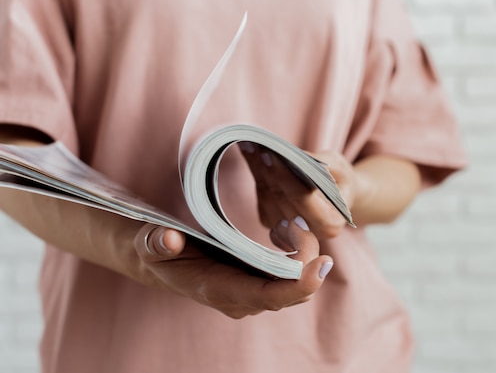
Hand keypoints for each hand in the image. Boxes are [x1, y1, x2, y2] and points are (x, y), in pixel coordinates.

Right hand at [133, 218, 332, 318]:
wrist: (160, 261)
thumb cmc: (156, 251)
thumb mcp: (148, 243)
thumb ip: (155, 242)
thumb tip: (168, 239)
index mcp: (217, 290)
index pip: (267, 296)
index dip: (297, 285)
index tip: (321, 265)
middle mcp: (240, 299)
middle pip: (290, 293)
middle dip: (307, 262)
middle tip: (300, 224)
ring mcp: (250, 293)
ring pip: (294, 286)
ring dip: (304, 256)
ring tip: (294, 224)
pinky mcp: (256, 283)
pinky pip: (288, 278)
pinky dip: (298, 257)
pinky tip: (291, 231)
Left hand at [239, 142, 358, 239]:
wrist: (338, 198)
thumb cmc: (341, 181)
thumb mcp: (339, 166)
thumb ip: (318, 163)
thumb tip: (289, 155)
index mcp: (330, 223)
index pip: (302, 198)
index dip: (283, 176)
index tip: (268, 154)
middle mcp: (309, 233)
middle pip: (280, 197)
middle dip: (265, 168)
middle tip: (252, 144)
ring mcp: (289, 232)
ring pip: (266, 197)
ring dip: (256, 170)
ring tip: (249, 146)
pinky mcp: (273, 225)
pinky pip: (261, 198)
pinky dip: (256, 175)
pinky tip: (252, 156)